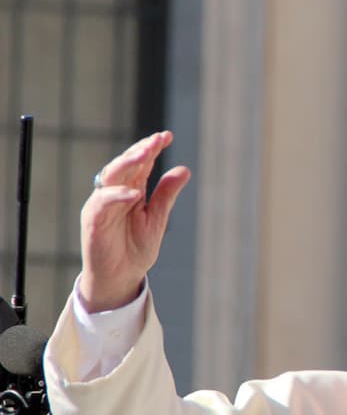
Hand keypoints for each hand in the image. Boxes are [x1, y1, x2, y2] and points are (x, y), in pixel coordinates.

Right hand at [80, 130, 189, 311]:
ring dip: (128, 163)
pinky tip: (134, 193)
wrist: (120, 278)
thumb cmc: (136, 249)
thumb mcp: (157, 220)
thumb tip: (185, 169)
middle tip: (157, 139)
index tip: (167, 135)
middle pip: (126, 164)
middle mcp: (116, 193)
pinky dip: (118, 196)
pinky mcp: (93, 219)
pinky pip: (103, 202)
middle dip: (141, 150)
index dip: (152, 148)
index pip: (141, 163)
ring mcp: (103, 204)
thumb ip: (166, 195)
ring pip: (112, 176)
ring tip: (146, 153)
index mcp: (132, 190)